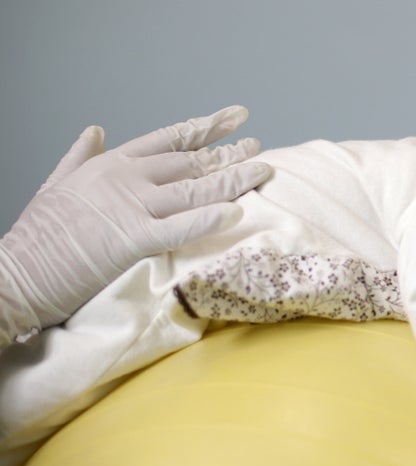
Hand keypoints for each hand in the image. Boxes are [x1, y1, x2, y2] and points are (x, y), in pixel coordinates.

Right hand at [0, 106, 270, 346]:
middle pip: (190, 162)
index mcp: (112, 164)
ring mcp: (130, 206)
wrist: (13, 272)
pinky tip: (237, 211)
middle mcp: (126, 178)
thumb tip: (95, 129)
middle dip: (228, 154)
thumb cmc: (38, 236)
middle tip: (257, 146)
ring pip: (193, 189)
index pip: (169, 140)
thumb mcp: (58, 183)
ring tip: (264, 170)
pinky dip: (209, 219)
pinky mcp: (131, 238)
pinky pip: (180, 228)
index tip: (233, 118)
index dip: (204, 128)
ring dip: (233, 179)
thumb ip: (81, 155)